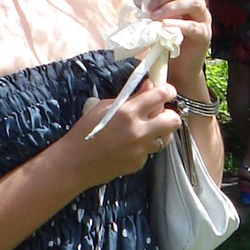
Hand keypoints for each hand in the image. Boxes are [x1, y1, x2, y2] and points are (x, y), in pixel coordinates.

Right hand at [62, 80, 181, 188]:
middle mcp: (138, 131)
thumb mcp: (104, 107)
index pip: (161, 96)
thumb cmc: (85, 131)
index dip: (168, 91)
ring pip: (167, 137)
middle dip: (170, 113)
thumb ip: (130, 97)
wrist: (75, 163)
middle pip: (174, 120)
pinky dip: (145, 145)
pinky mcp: (139, 163)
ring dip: (160, 131)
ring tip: (146, 129)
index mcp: (127, 112)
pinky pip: (151, 150)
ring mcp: (141, 149)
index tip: (167, 91)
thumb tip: (149, 86)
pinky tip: (130, 145)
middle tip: (160, 113)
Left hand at [146, 0, 212, 84]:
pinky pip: (193, 26)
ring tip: (155, 17)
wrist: (178, 66)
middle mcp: (198, 2)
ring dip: (172, 8)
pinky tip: (164, 27)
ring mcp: (203, 18)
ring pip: (194, 2)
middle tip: (150, 6)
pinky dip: (178, 25)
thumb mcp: (159, 14)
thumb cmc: (168, 37)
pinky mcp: (204, 35)